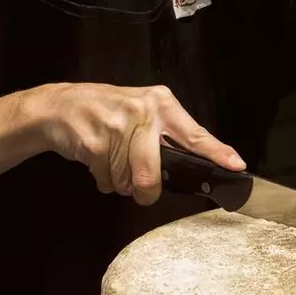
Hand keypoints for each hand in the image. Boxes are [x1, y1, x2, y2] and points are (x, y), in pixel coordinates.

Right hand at [32, 83, 244, 204]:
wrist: (60, 107)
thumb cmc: (106, 112)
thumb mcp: (141, 111)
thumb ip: (165, 134)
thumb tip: (191, 166)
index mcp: (160, 103)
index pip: (194, 133)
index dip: (216, 152)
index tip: (235, 165)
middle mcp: (142, 112)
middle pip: (152, 173)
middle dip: (146, 191)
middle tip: (142, 190)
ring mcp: (117, 127)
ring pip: (128, 181)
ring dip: (120, 183)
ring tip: (111, 161)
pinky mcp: (94, 143)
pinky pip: (107, 180)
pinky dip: (103, 179)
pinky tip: (97, 160)